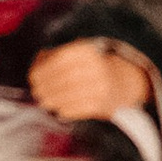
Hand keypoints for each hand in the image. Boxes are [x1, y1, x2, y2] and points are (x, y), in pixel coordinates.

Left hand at [29, 41, 157, 126]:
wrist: (128, 82)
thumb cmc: (96, 67)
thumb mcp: (82, 54)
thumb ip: (59, 55)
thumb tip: (37, 63)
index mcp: (90, 51)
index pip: (62, 58)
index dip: (44, 68)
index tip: (33, 75)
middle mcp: (97, 67)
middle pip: (63, 77)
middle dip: (45, 86)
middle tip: (37, 91)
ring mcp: (100, 86)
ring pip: (68, 94)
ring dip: (52, 99)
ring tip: (44, 101)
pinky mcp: (102, 104)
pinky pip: (77, 108)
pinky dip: (65, 109)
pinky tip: (59, 109)